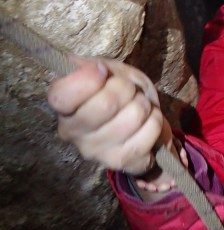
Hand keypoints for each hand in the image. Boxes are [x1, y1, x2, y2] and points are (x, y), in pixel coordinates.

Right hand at [47, 59, 171, 179]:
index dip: (87, 79)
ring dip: (144, 105)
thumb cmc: (117, 90)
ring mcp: (95, 151)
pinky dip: (155, 123)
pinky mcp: (120, 162)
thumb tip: (95, 69)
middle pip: (106, 103)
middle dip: (126, 88)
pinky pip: (149, 135)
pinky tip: (146, 125)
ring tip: (138, 107)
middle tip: (128, 91)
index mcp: (63, 106)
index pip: (61, 96)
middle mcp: (72, 133)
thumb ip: (95, 67)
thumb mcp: (106, 70)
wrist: (138, 118)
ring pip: (134, 116)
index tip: (102, 71)